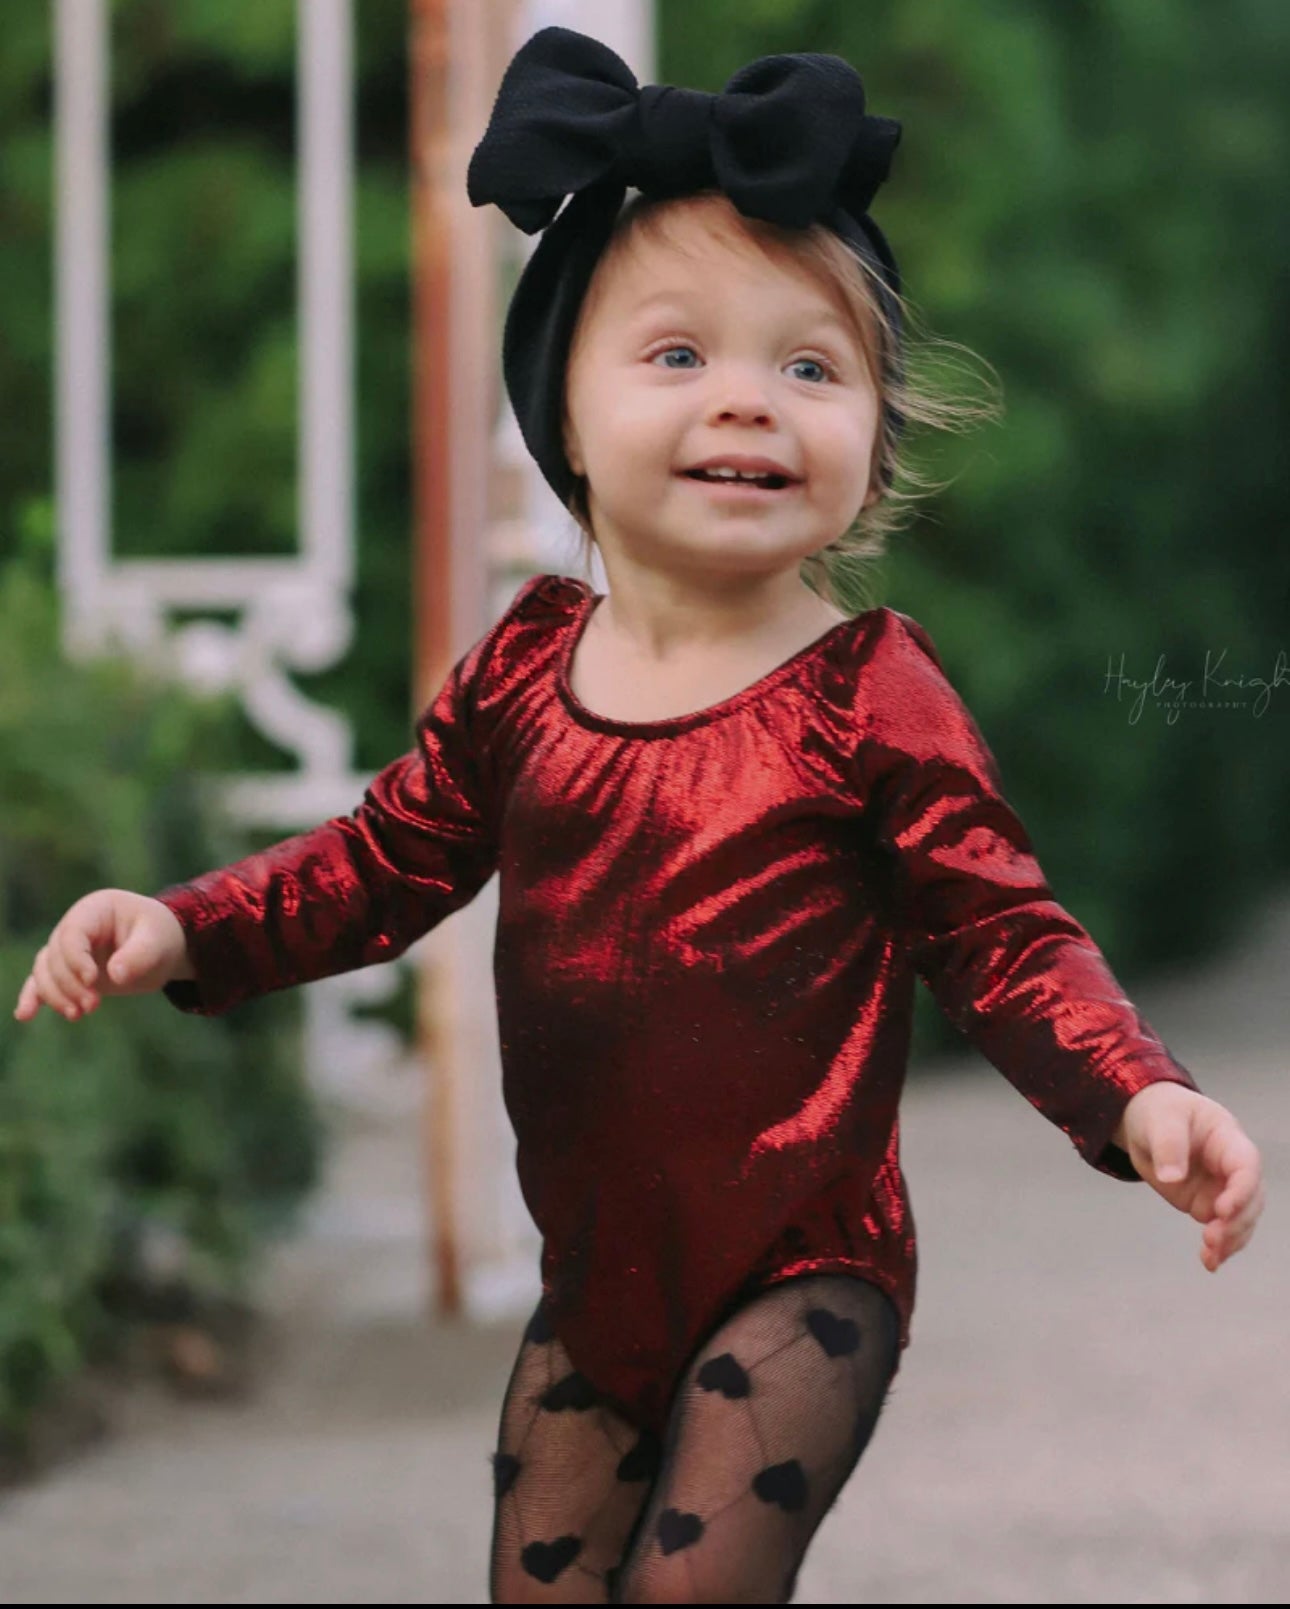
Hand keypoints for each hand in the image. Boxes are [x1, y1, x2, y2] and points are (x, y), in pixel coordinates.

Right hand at [12, 890, 194, 1022]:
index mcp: (95, 909)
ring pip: (45, 972)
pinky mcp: (68, 972)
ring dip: (56, 995)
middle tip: (93, 1006)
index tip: (93, 980)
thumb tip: (116, 975)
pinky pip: (42, 982)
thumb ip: (140, 955)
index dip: (76, 958)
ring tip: (78, 1015)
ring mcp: (68, 951)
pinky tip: (24, 1015)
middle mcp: (75, 927)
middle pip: (55, 956)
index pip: (72, 933)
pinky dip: (33, 998)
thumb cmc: (160, 937)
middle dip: (70, 984)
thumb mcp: (158, 942)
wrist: (162, 949)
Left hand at [1115, 1082, 1263, 1271]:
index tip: (1223, 1210)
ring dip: (1230, 1241)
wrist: (1147, 1122)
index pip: (1246, 1166)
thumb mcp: (1161, 1119)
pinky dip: (1220, 1247)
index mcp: (1227, 1139)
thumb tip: (1172, 1177)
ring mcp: (1222, 1188)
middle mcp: (1231, 1167)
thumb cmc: (1161, 1111)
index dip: (1241, 1189)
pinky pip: (1222, 1229)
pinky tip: (1210, 1262)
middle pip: (1251, 1198)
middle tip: (1212, 1238)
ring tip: (1210, 1257)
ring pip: (1241, 1220)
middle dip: (1236, 1222)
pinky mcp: (1207, 1204)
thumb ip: (1168, 1145)